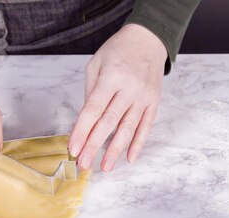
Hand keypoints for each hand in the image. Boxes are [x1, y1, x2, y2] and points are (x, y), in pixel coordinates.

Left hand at [69, 23, 166, 171]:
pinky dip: (138, 143)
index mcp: (111, 77)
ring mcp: (144, 97)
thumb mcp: (96, 64)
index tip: (73, 148)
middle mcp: (129, 88)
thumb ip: (90, 92)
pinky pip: (146, 126)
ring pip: (128, 128)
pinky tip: (129, 158)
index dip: (82, 130)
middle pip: (109, 123)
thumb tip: (85, 122)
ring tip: (105, 167)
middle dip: (95, 145)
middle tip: (84, 164)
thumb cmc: (118, 51)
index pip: (93, 109)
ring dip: (116, 150)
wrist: (148, 39)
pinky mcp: (155, 102)